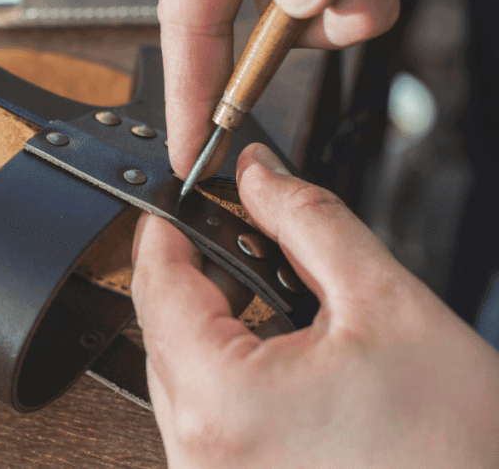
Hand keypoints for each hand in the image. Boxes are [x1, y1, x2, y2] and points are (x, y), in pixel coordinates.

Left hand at [131, 143, 498, 467]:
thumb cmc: (460, 449)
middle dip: (196, 273)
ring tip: (264, 293)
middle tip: (238, 237)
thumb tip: (259, 175)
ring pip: (177, 374)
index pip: (157, 287)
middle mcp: (199, 454)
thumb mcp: (386, 304)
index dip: (166, 230)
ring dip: (209, 326)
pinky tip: (269, 350)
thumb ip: (308, 221)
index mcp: (222, 403)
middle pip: (159, 330)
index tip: (181, 200)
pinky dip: (223, 375)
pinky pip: (201, 417)